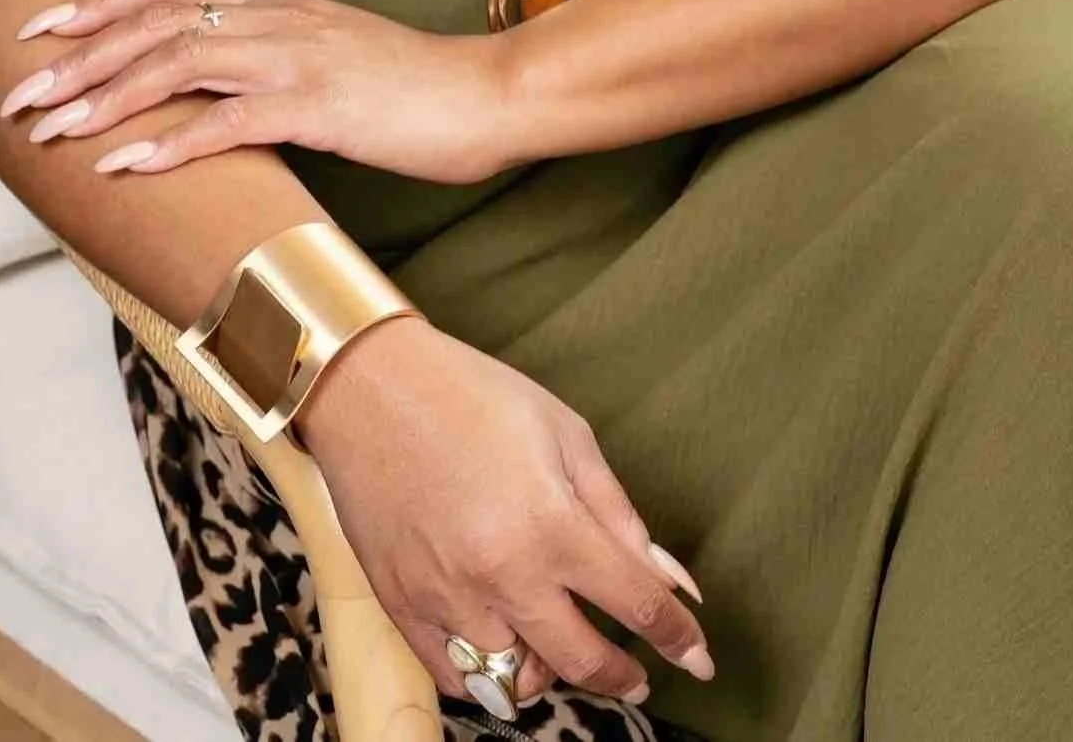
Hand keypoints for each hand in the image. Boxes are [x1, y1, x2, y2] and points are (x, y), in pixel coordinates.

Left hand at [0, 0, 516, 184]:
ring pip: (181, 61)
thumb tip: (217, 91)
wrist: (489, 95)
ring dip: (108, 97)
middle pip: (158, 21)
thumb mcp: (336, 57)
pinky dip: (173, 140)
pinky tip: (130, 164)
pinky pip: (231, 119)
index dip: (99, 4)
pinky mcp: (322, 105)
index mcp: (282, 5)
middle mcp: (281, 20)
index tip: (41, 31)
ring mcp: (301, 58)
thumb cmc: (417, 88)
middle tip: (19, 96)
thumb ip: (277, 61)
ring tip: (54, 132)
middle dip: (79, 58)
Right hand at [296, 316, 713, 713]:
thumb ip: (619, 513)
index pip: (637, 604)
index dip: (678, 637)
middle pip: (581, 661)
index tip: (700, 658)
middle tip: (641, 676)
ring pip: (517, 682)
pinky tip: (507, 650)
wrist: (372, 390)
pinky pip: (457, 680)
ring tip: (564, 645)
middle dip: (622, 676)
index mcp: (551, 525)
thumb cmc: (476, 397)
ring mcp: (447, 601)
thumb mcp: (567, 435)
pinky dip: (490, 679)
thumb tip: (668, 574)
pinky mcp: (403, 610)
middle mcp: (502, 576)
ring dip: (552, 672)